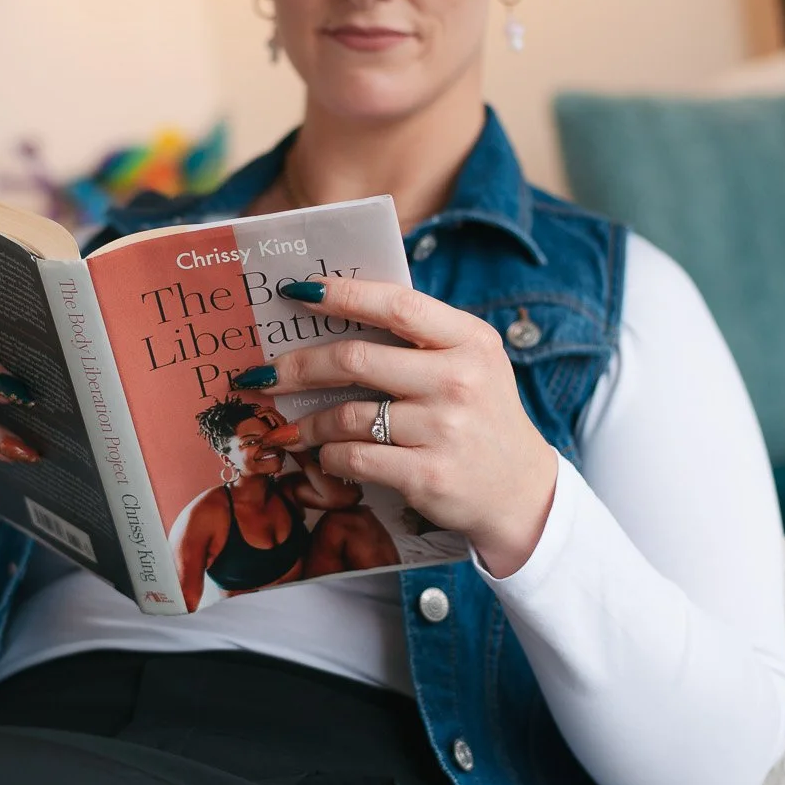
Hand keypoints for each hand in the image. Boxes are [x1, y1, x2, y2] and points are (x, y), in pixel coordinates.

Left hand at [246, 276, 558, 576]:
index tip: (296, 291)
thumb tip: (334, 314)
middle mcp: (459, 380)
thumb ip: (420, 339)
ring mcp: (444, 429)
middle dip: (297, 367)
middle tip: (262, 374)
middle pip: (356, 359)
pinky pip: (353, 458)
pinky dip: (329, 456)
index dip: (341, 294)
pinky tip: (325, 455)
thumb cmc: (481, 417)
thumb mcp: (471, 364)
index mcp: (470, 340)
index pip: (397, 304)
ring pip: (347, 416)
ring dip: (308, 424)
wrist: (521, 492)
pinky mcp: (427, 475)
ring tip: (291, 428)